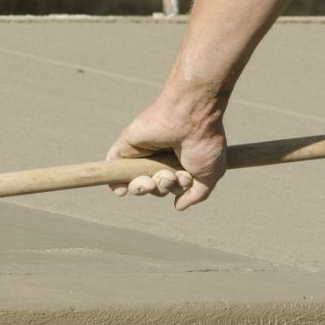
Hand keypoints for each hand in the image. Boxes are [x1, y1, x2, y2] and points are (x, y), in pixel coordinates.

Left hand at [106, 97, 227, 210]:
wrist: (191, 117)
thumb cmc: (204, 143)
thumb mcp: (210, 175)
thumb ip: (196, 195)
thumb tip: (178, 206)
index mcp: (178, 163)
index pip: (170, 186)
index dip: (175, 189)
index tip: (184, 181)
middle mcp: (159, 158)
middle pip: (153, 187)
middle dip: (163, 187)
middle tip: (172, 174)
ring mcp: (142, 152)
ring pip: (135, 183)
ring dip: (146, 187)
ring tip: (160, 175)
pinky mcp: (126, 146)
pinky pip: (114, 170)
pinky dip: (115, 183)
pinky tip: (122, 191)